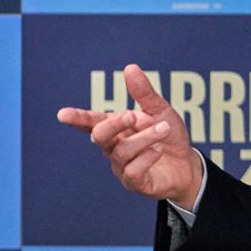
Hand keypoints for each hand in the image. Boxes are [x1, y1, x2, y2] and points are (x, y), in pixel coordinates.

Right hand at [58, 63, 202, 207]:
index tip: (63, 114)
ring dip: (144, 137)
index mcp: (117, 128)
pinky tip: (159, 151)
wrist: (188, 164)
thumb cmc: (169, 136)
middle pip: (100, 136)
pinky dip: (147, 157)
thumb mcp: (160, 110)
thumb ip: (144, 92)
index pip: (93, 122)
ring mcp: (122, 167)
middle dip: (114, 124)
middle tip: (133, 115)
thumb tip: (130, 67)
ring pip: (122, 151)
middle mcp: (114, 148)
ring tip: (164, 129)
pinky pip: (132, 171)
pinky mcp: (135, 183)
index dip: (78, 118)